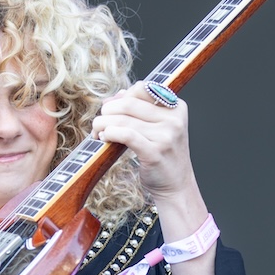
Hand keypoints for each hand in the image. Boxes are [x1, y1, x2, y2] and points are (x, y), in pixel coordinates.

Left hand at [92, 81, 198, 200]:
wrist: (176, 185)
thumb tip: (112, 98)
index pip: (142, 89)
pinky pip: (125, 135)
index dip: (121, 97)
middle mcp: (173, 120)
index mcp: (176, 107)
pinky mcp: (155, 153)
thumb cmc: (163, 155)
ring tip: (98, 132)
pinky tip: (105, 138)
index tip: (112, 109)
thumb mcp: (158, 127)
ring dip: (103, 124)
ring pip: (123, 120)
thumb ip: (137, 109)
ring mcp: (166, 136)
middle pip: (128, 103)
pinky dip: (110, 133)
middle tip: (99, 122)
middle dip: (107, 111)